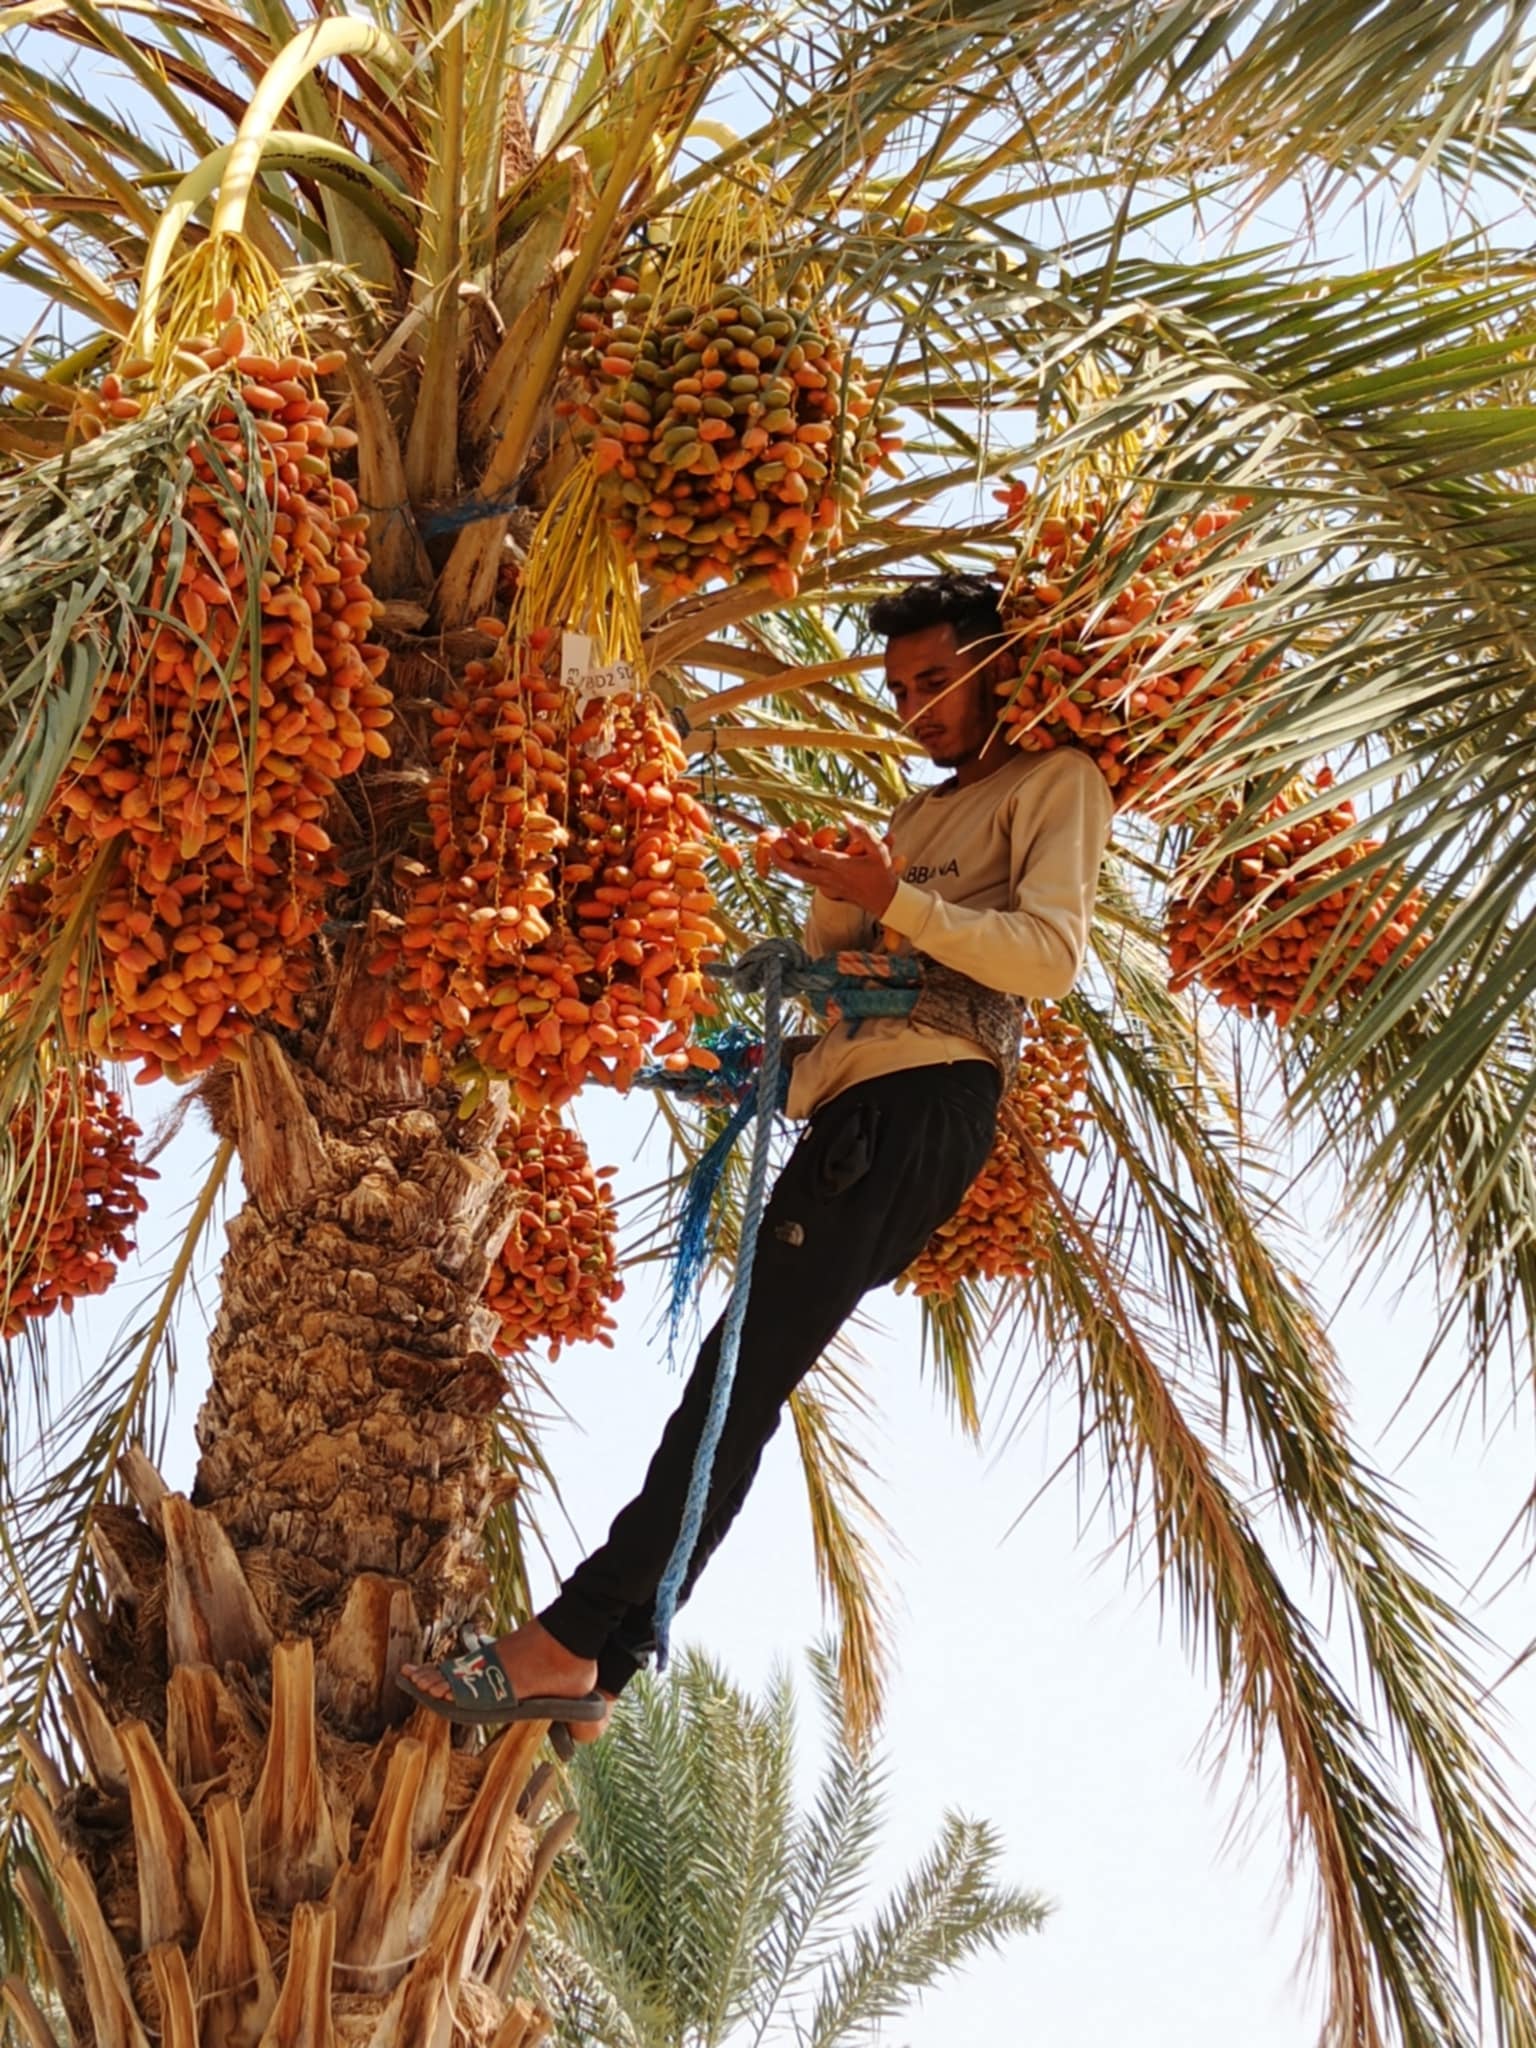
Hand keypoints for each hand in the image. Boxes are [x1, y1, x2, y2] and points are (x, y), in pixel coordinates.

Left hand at [771, 820, 899, 918]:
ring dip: (786, 866)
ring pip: (801, 877)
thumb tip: (845, 816)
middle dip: (782, 860)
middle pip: (799, 871)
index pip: (813, 855)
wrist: (885, 901)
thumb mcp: (879, 850)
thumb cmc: (883, 873)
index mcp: (841, 867)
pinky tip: (788, 863)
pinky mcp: (827, 889)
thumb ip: (862, 832)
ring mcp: (827, 885)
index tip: (787, 831)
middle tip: (769, 847)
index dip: (798, 843)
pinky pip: (807, 879)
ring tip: (772, 855)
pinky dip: (796, 871)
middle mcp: (830, 878)